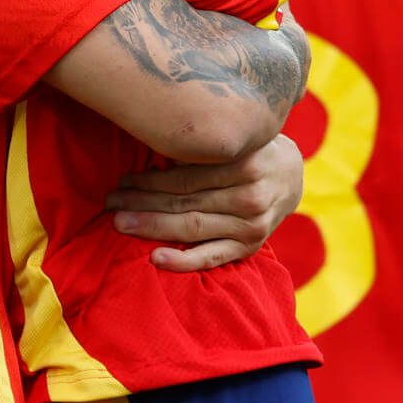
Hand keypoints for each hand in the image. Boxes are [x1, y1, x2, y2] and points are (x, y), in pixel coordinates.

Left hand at [106, 134, 304, 272]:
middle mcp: (251, 197)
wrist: (291, 175)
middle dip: (142, 204)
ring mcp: (252, 226)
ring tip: (120, 224)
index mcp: (245, 164)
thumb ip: (199, 150)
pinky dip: (184, 261)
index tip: (122, 182)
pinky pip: (213, 257)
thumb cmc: (248, 151)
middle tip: (111, 204)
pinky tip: (156, 259)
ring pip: (192, 228)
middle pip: (185, 203)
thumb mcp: (231, 140)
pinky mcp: (250, 247)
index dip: (149, 181)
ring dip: (152, 227)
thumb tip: (149, 164)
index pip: (186, 178)